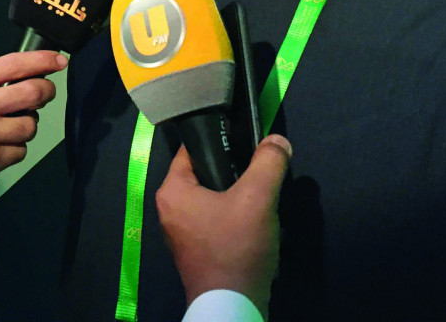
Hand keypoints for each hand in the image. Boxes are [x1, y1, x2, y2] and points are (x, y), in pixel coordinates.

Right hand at [0, 51, 64, 203]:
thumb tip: (20, 78)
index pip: (17, 63)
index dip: (44, 61)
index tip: (60, 61)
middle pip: (36, 92)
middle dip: (47, 92)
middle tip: (44, 94)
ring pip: (31, 126)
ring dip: (26, 125)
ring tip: (10, 127)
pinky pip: (20, 152)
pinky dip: (13, 150)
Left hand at [156, 135, 291, 318]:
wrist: (232, 306)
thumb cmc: (236, 247)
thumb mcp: (257, 199)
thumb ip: (268, 164)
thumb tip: (277, 140)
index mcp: (172, 190)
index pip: (192, 150)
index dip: (219, 141)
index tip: (245, 141)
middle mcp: (169, 209)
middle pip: (205, 174)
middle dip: (233, 173)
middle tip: (259, 174)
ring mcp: (181, 233)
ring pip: (213, 199)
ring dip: (237, 199)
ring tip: (261, 200)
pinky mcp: (196, 251)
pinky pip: (215, 222)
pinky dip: (234, 220)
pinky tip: (254, 225)